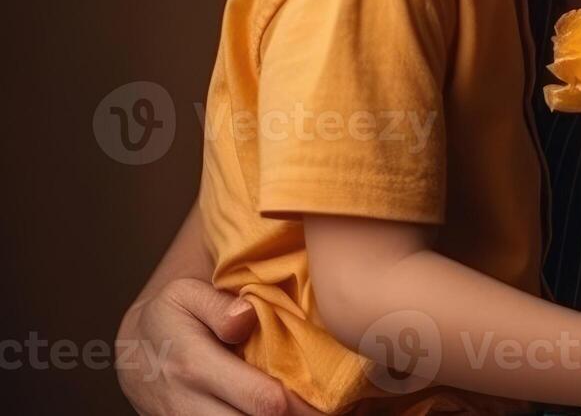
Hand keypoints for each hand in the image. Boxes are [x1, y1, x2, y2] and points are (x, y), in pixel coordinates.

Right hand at [116, 277, 321, 415]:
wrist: (132, 353)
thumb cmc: (170, 317)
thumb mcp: (186, 295)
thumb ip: (219, 305)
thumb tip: (248, 315)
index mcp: (195, 366)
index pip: (264, 401)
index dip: (303, 404)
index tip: (331, 394)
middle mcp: (189, 405)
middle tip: (327, 406)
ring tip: (308, 409)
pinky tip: (283, 413)